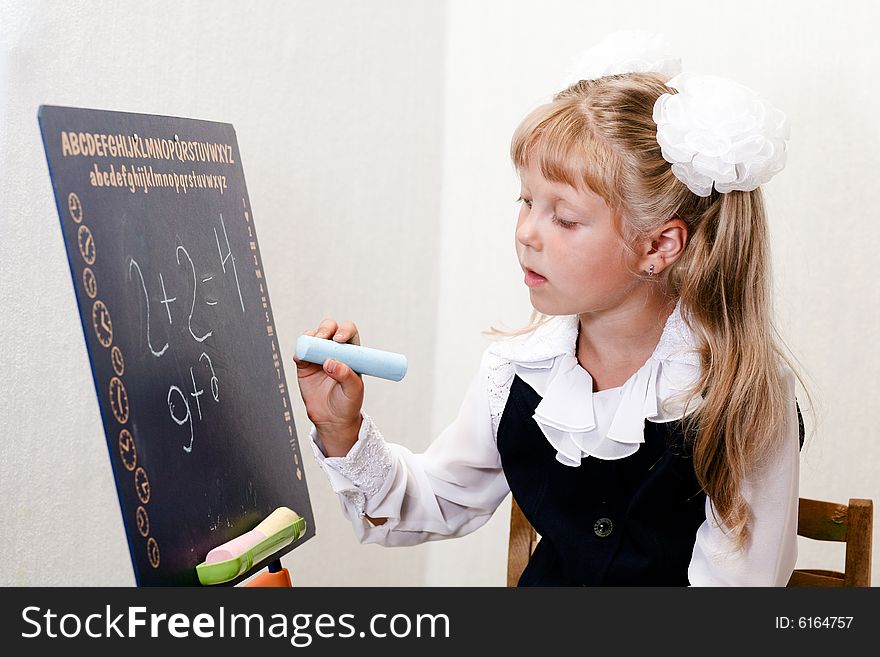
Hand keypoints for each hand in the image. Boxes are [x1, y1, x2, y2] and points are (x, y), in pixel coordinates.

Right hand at [293, 319, 363, 456]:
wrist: (332, 419)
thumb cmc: (348, 403)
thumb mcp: (353, 391)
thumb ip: (345, 375)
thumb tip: (330, 362)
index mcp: (351, 353)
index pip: (349, 332)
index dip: (344, 330)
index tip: (339, 339)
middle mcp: (335, 350)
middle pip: (329, 328)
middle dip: (325, 329)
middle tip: (322, 340)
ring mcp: (318, 356)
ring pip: (313, 336)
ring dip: (311, 337)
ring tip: (312, 350)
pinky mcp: (304, 365)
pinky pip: (299, 351)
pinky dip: (298, 351)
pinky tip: (300, 358)